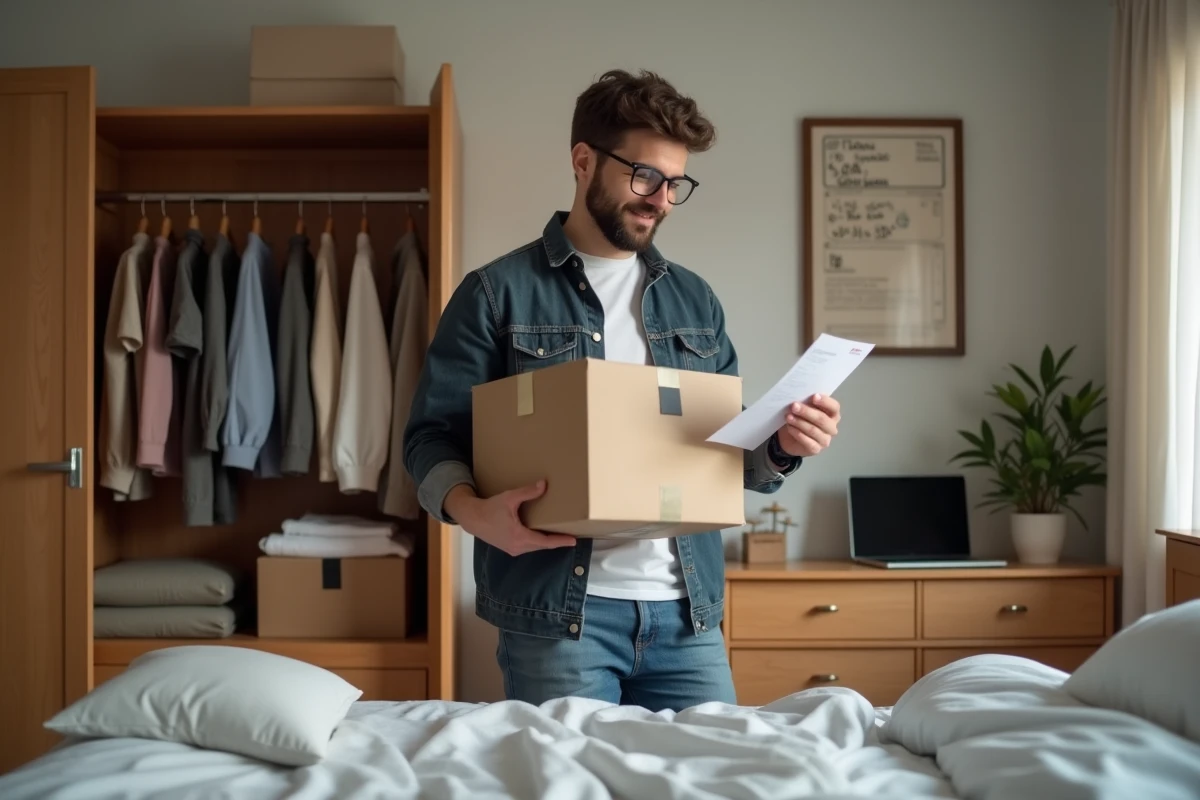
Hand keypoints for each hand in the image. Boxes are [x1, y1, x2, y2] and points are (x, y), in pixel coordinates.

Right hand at [444, 480, 575, 556]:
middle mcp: (518, 547)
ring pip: (535, 547)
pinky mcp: (510, 548)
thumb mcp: (509, 498)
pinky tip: (543, 534)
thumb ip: (527, 493)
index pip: (545, 542)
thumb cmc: (490, 508)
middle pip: (542, 546)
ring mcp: (513, 549)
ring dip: (547, 541)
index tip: (574, 540)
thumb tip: (544, 484)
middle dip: (556, 541)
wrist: (472, 519)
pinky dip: (537, 541)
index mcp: (519, 537)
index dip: (560, 541)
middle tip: (571, 535)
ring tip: (560, 535)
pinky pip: (529, 546)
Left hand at [777, 393, 840, 456]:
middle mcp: (831, 427)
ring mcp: (825, 440)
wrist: (790, 437)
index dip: (825, 401)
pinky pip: (808, 442)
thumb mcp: (804, 407)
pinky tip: (790, 428)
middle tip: (794, 406)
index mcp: (833, 414)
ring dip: (799, 422)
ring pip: (813, 430)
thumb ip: (807, 401)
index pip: (834, 407)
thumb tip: (801, 395)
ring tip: (788, 417)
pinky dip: (797, 433)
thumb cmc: (801, 418)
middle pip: (822, 419)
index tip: (813, 396)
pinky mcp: (816, 449)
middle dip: (807, 411)